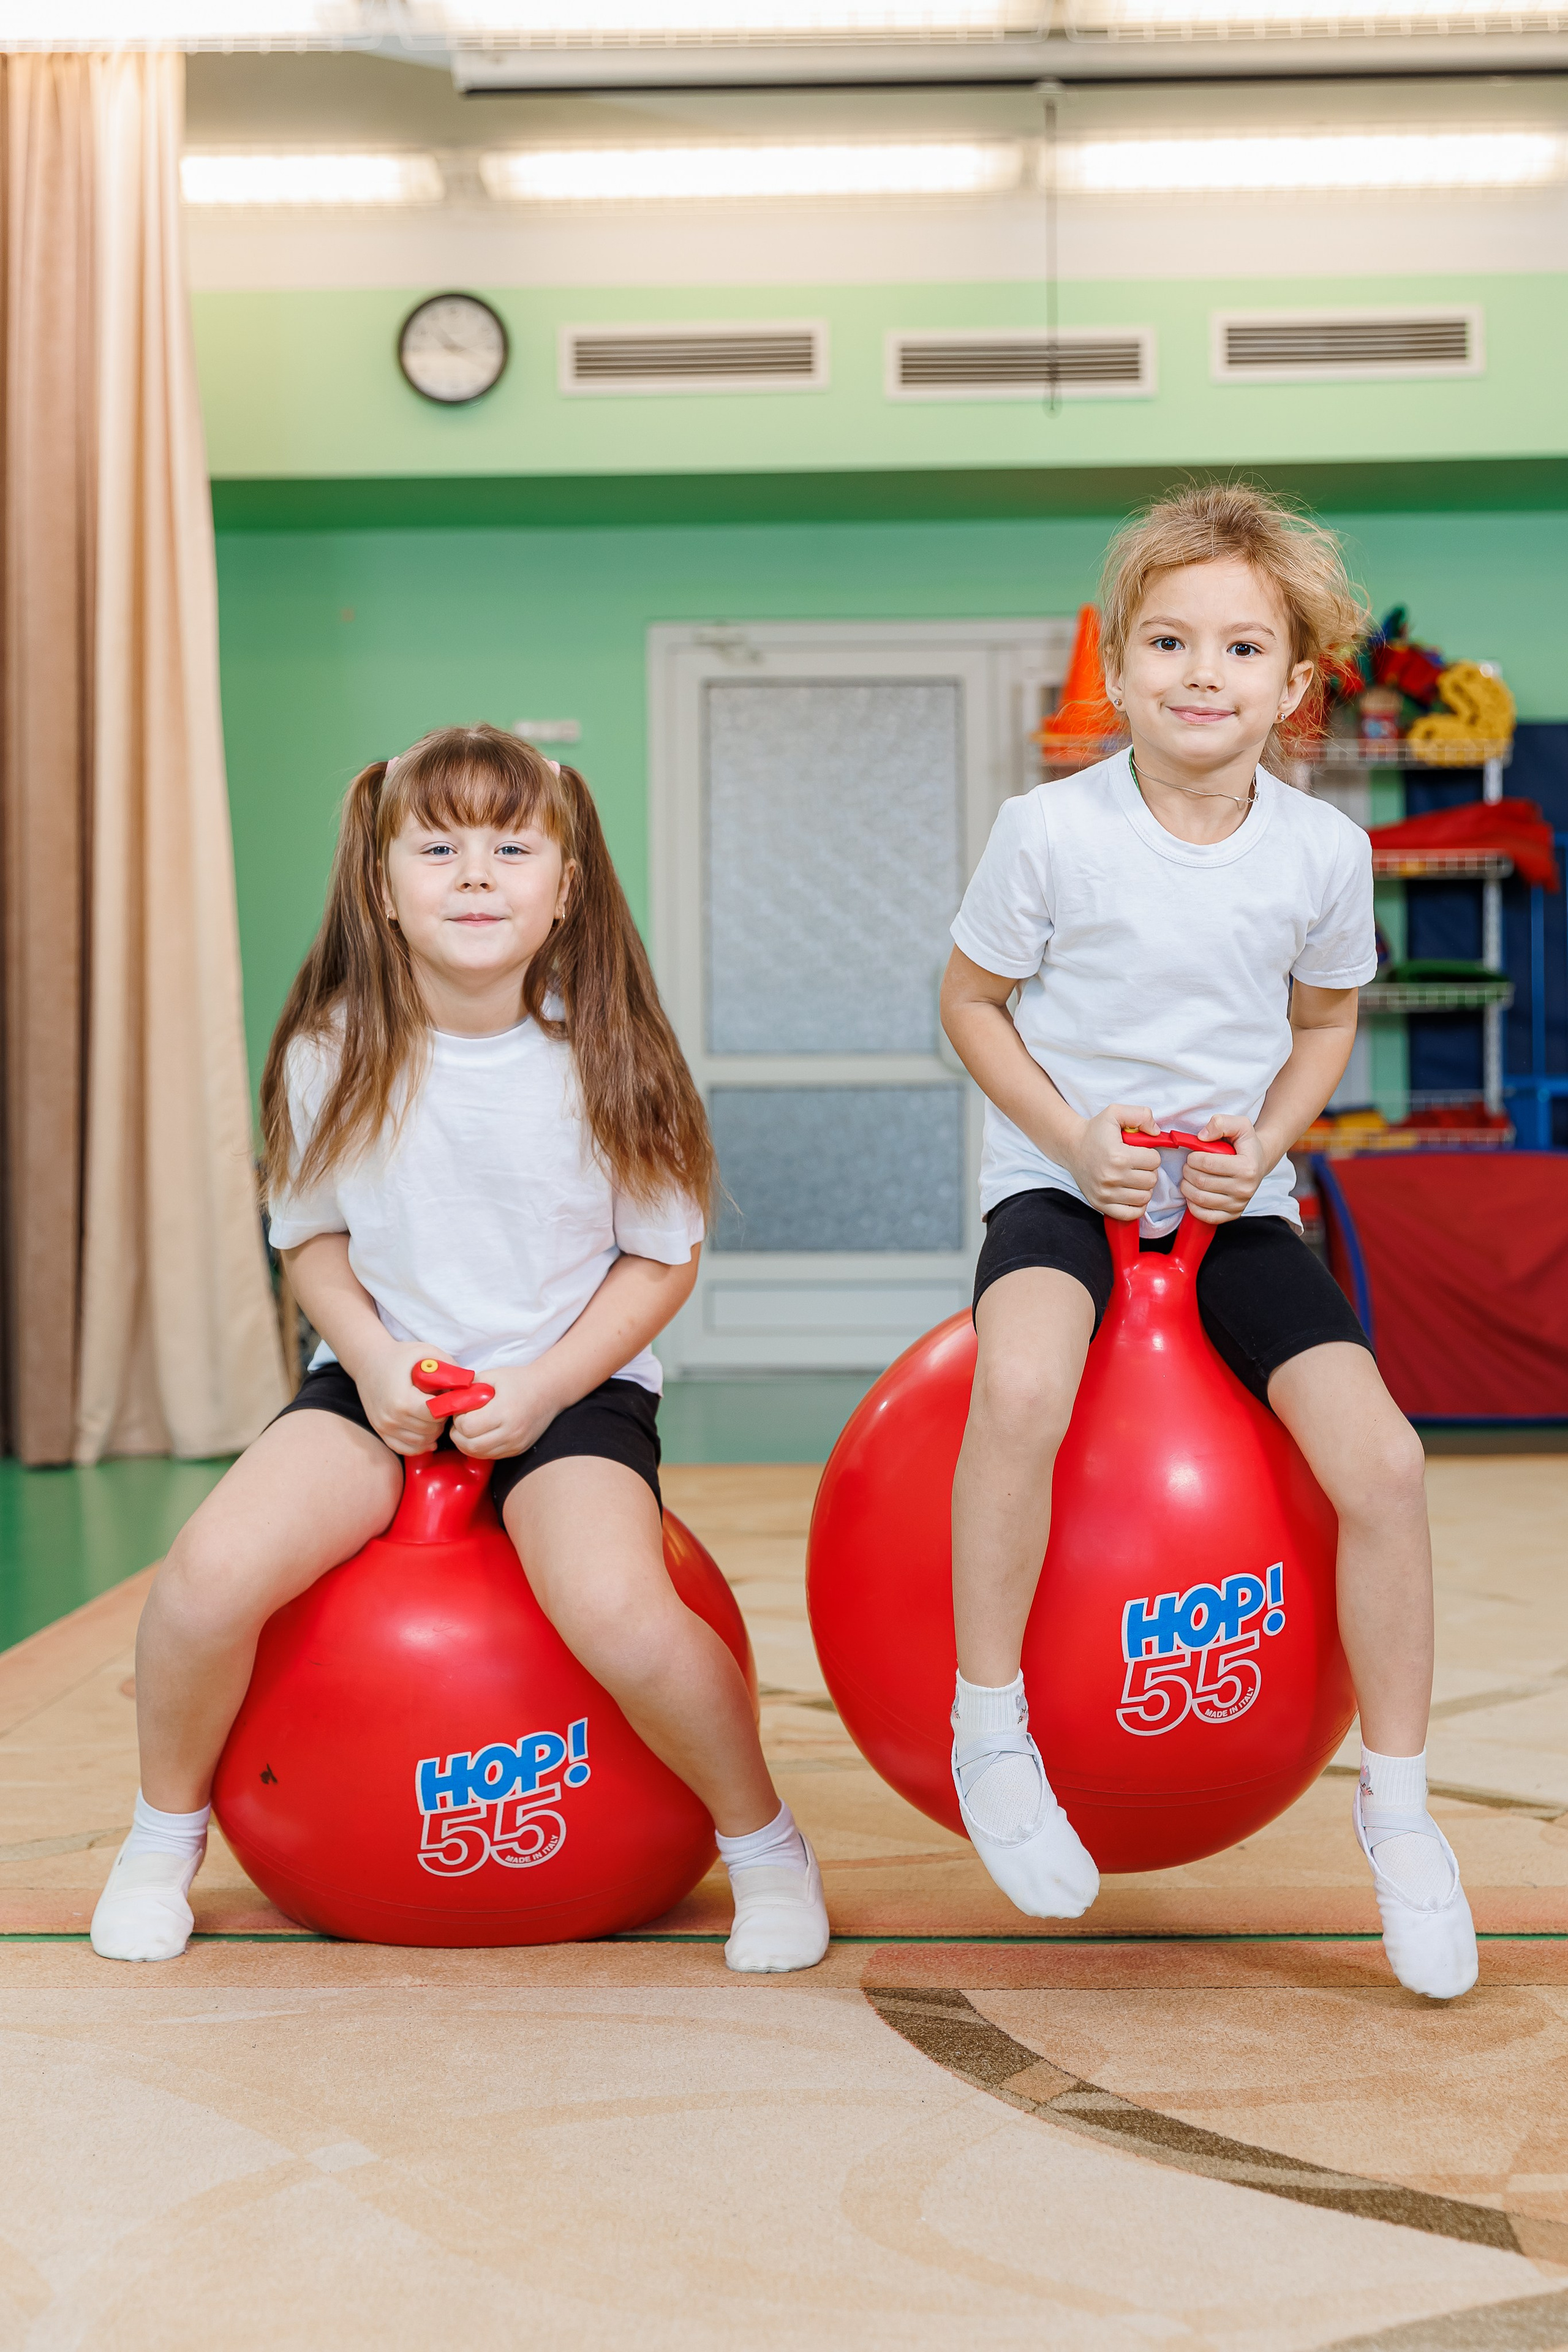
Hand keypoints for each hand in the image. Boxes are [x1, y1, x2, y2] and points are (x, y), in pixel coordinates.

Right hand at [350, 1339, 443, 1455]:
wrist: (368, 1361)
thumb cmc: (400, 1356)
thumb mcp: (427, 1353)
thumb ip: (451, 1369)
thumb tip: (471, 1386)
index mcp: (402, 1400)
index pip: (436, 1416)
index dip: (447, 1408)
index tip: (448, 1396)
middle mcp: (391, 1418)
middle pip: (430, 1431)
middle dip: (441, 1419)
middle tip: (441, 1404)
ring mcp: (384, 1427)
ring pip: (421, 1442)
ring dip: (432, 1431)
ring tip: (432, 1414)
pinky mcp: (381, 1432)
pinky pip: (406, 1448)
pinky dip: (419, 1444)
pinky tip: (426, 1431)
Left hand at [449, 1363, 564, 1460]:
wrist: (549, 1391)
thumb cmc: (519, 1381)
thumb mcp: (492, 1376)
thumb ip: (468, 1388)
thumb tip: (448, 1400)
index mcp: (504, 1411)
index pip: (467, 1426)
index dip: (458, 1418)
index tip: (461, 1409)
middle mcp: (511, 1432)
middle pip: (469, 1445)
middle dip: (457, 1434)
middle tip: (460, 1421)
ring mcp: (515, 1444)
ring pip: (478, 1454)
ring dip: (466, 1443)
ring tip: (468, 1428)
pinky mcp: (517, 1450)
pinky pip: (490, 1456)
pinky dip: (479, 1448)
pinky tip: (481, 1435)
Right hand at [1066, 1104, 1161, 1223]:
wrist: (1071, 1146)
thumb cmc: (1095, 1131)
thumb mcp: (1115, 1112)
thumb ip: (1140, 1114)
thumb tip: (1157, 1132)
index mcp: (1118, 1155)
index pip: (1154, 1161)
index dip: (1151, 1154)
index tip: (1140, 1152)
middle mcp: (1112, 1177)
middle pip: (1151, 1180)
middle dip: (1148, 1171)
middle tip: (1137, 1164)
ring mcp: (1105, 1193)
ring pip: (1144, 1197)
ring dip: (1143, 1187)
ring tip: (1134, 1177)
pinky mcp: (1100, 1204)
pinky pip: (1131, 1214)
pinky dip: (1136, 1205)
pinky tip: (1131, 1193)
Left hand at [1181, 1114, 1268, 1224]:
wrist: (1259, 1162)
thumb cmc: (1245, 1144)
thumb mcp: (1239, 1125)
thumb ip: (1221, 1123)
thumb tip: (1202, 1136)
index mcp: (1247, 1167)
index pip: (1207, 1164)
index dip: (1193, 1158)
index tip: (1193, 1155)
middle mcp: (1245, 1189)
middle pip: (1201, 1182)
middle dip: (1187, 1171)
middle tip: (1189, 1166)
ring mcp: (1239, 1204)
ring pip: (1200, 1199)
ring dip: (1186, 1187)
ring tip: (1189, 1177)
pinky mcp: (1233, 1215)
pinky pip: (1205, 1216)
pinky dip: (1193, 1205)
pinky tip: (1194, 1193)